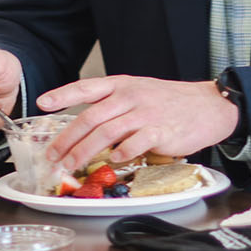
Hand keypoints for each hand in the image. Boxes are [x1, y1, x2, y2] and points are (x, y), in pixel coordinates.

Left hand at [33, 74, 237, 171]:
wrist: (208, 105)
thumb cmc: (170, 102)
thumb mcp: (139, 92)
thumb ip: (114, 106)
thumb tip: (84, 129)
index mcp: (122, 85)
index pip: (87, 87)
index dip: (63, 95)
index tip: (42, 103)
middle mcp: (130, 97)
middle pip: (91, 118)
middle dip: (67, 139)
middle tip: (52, 155)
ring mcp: (145, 114)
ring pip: (106, 133)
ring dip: (85, 152)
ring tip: (71, 165)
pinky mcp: (161, 131)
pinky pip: (135, 143)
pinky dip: (120, 154)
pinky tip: (111, 162)